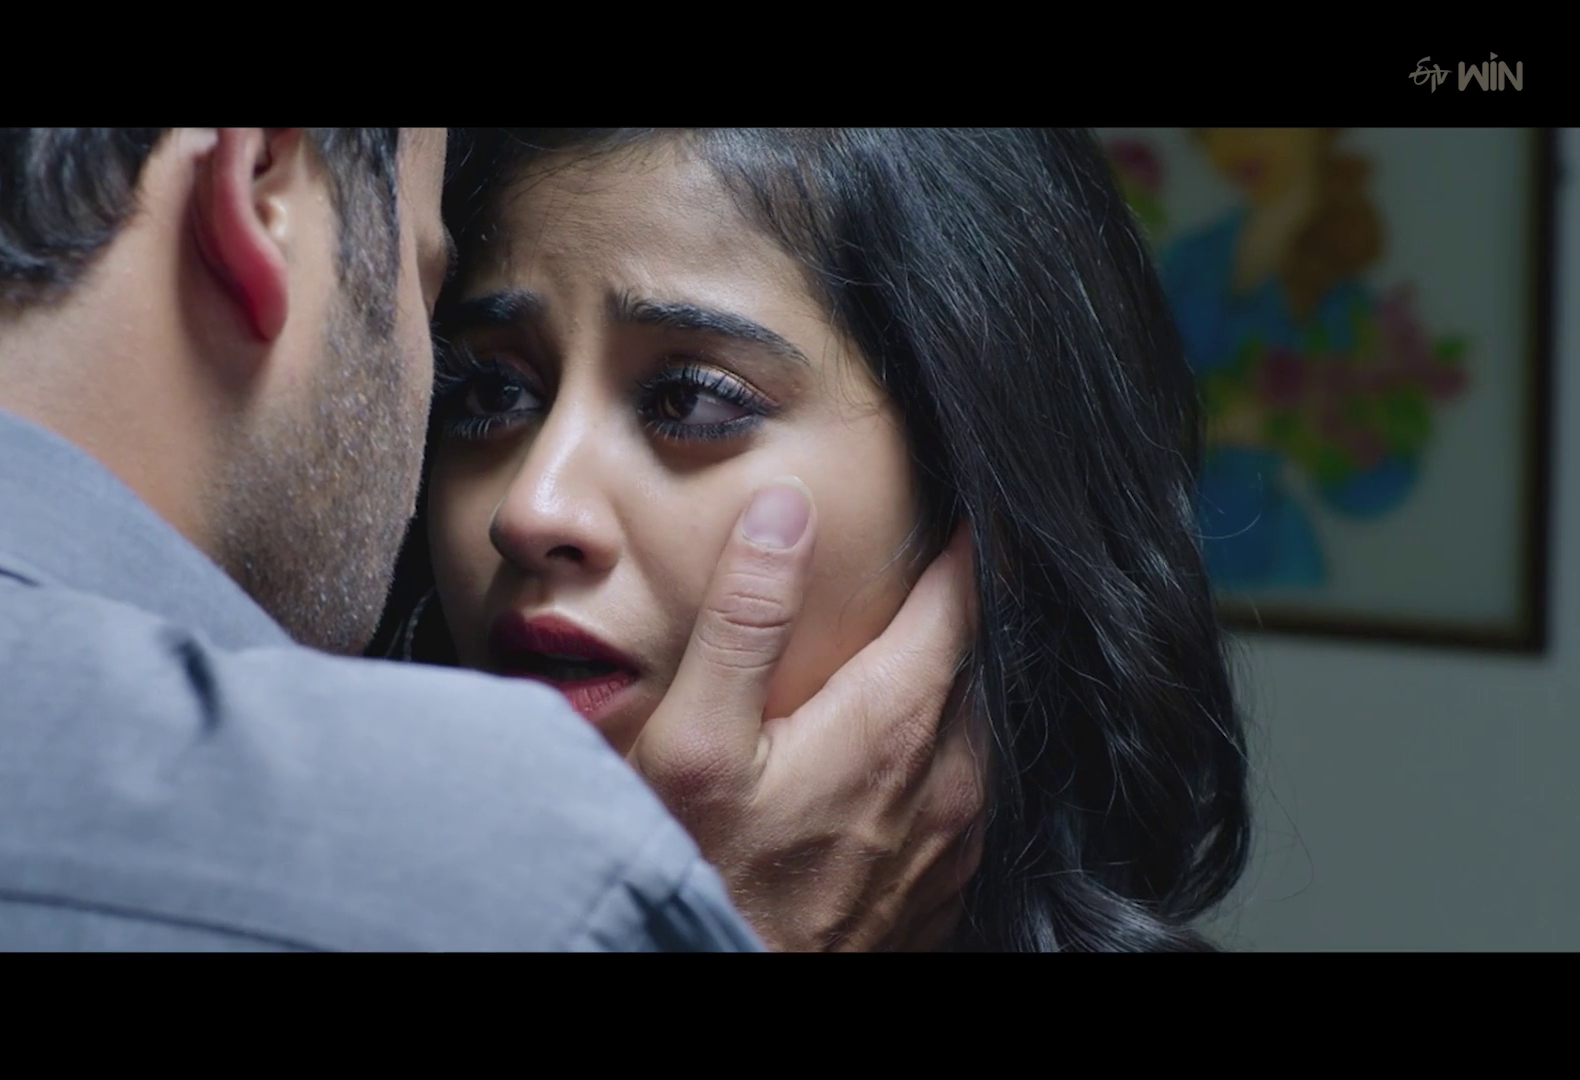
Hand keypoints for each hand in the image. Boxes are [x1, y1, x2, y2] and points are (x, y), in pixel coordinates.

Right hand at [628, 478, 986, 951]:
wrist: (725, 986)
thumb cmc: (707, 875)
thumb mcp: (695, 742)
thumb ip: (745, 621)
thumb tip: (786, 512)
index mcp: (894, 723)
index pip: (965, 599)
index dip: (966, 543)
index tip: (962, 501)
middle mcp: (948, 779)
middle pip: (981, 659)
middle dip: (963, 605)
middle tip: (939, 560)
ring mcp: (956, 839)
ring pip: (983, 726)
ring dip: (959, 680)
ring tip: (922, 643)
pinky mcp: (949, 884)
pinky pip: (975, 791)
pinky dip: (952, 748)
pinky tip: (906, 746)